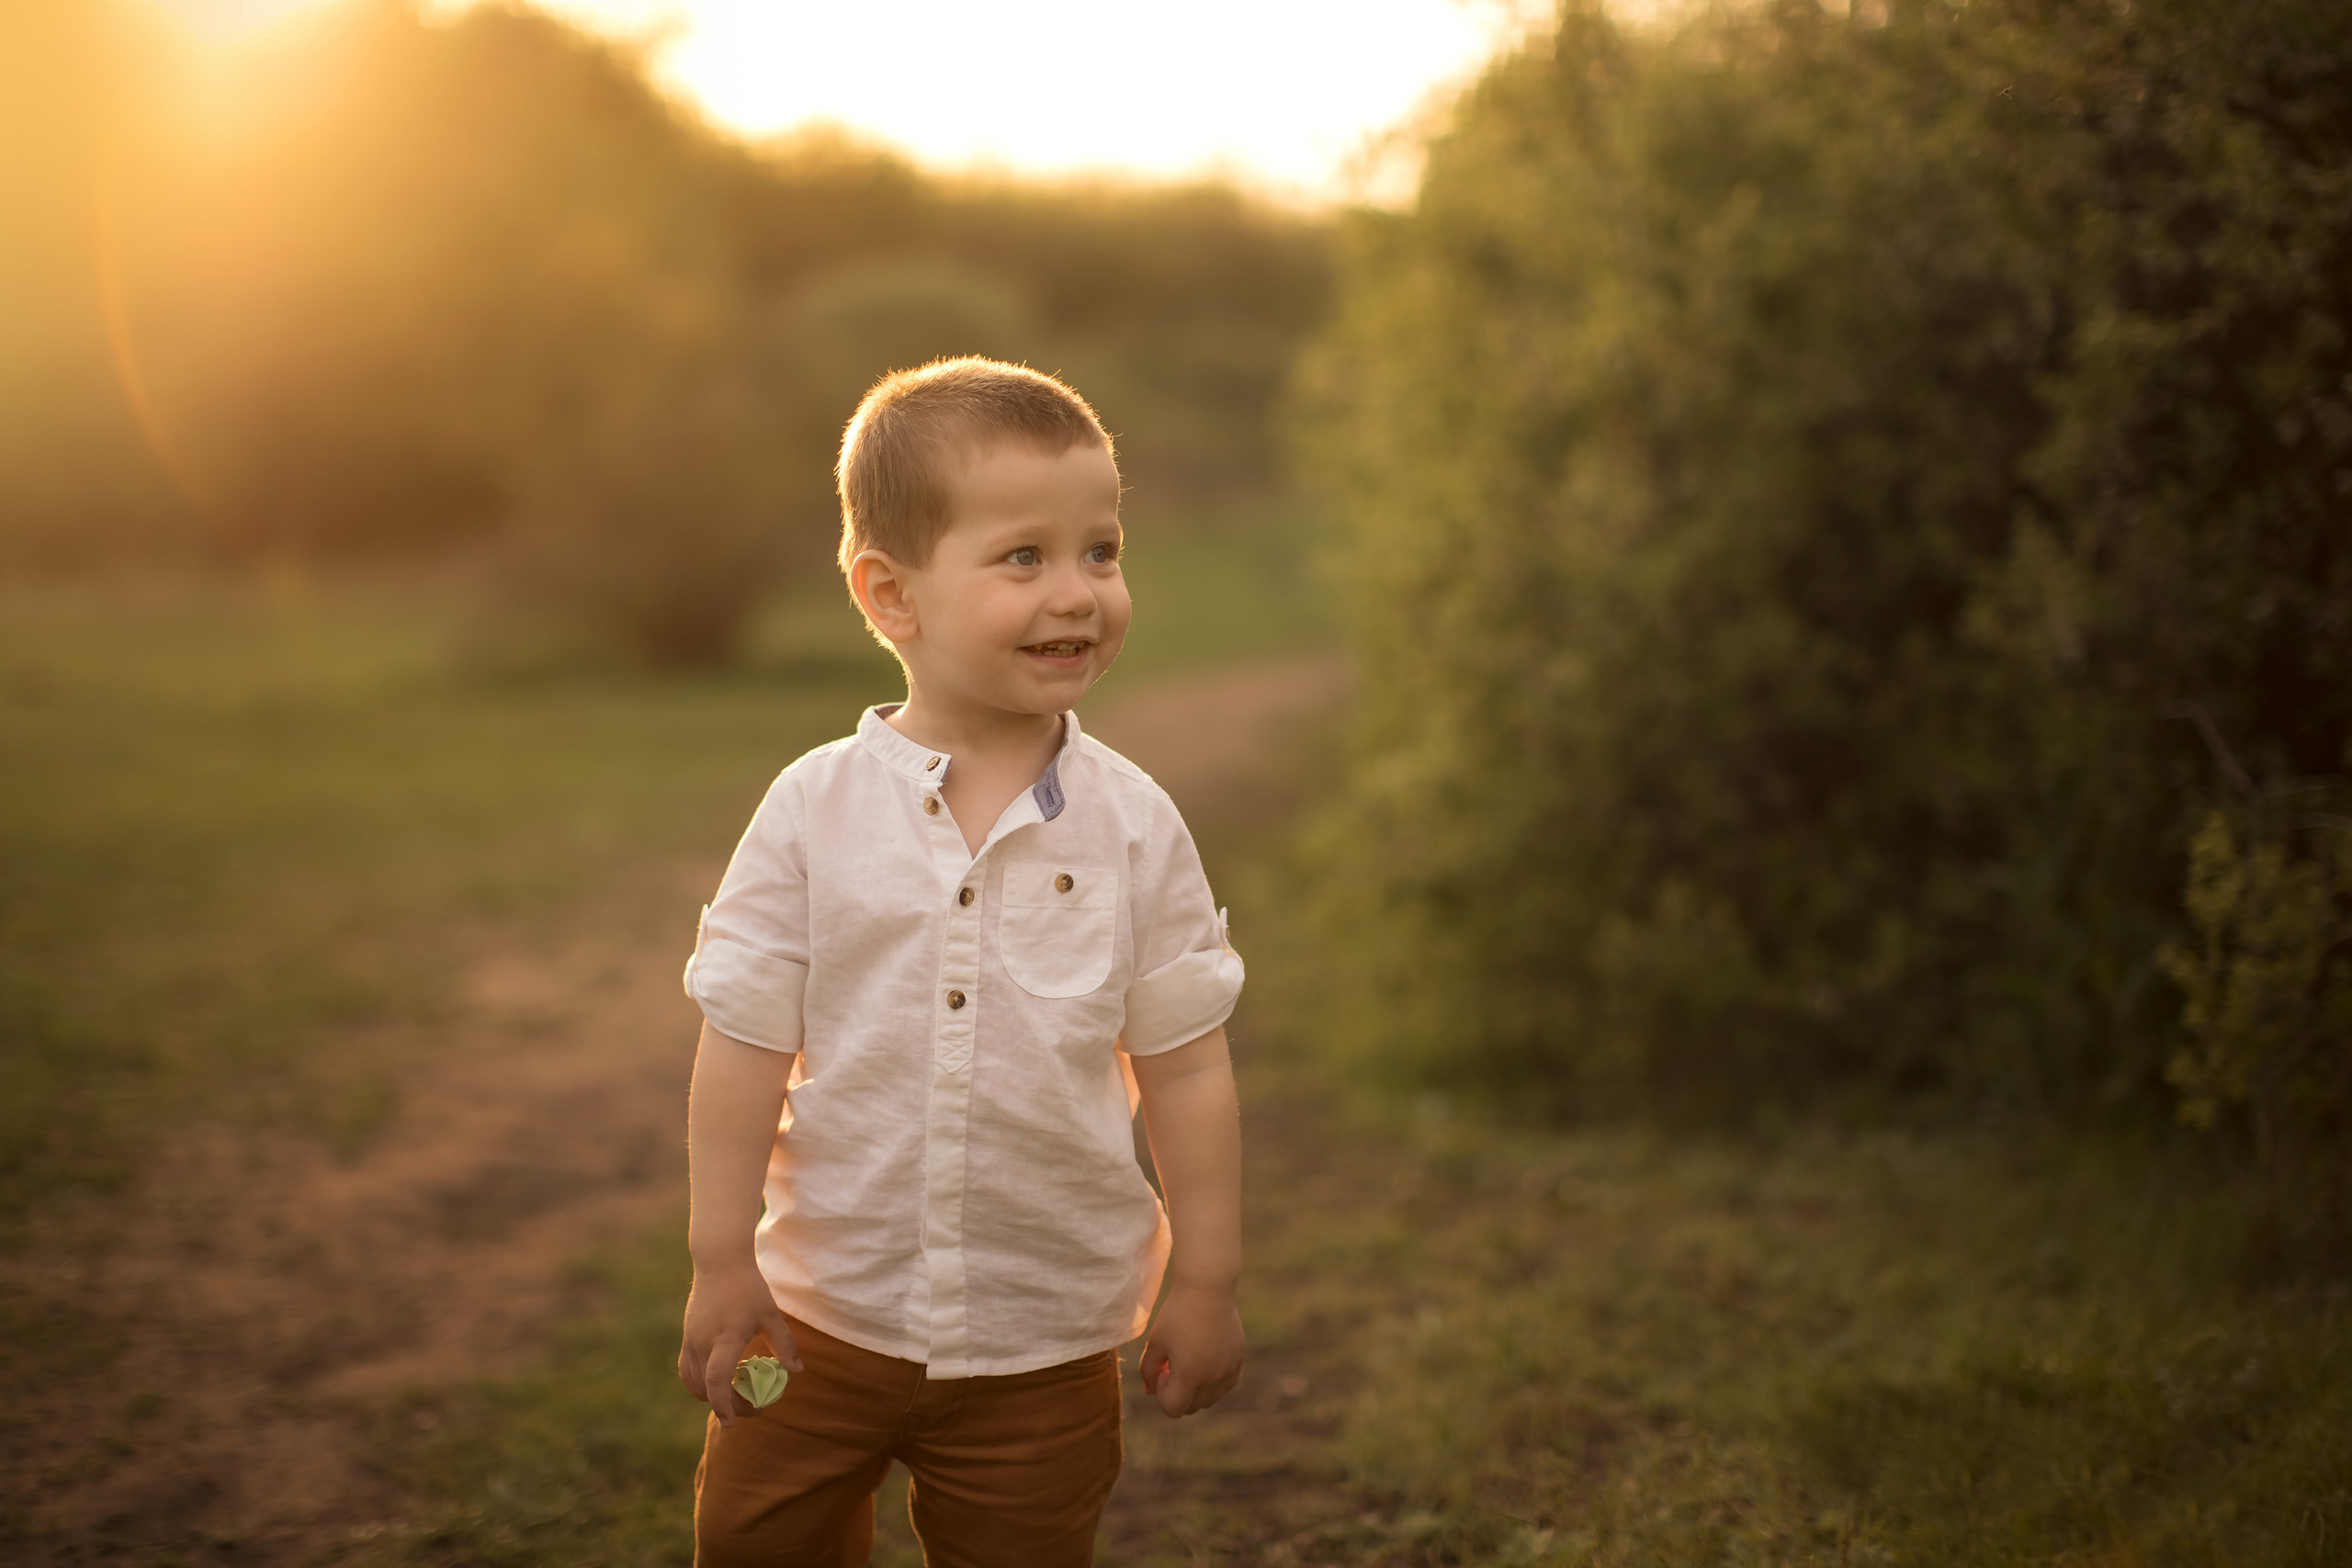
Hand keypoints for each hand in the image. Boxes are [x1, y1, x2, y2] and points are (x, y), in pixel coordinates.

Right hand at [676, 1258, 799, 1427]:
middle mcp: (703, 1342)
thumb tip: (797, 1372)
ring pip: (694, 1383)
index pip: (717, 1379)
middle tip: (753, 1409)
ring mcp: (690, 1340)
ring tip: (738, 1396)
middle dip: (728, 1406)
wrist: (719, 1262)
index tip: (733, 1422)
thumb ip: (784, 1344)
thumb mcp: (770, 1314)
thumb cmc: (748, 1287)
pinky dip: (701, 1384)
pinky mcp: (686, 1337)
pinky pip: (688, 1371)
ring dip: (713, 1396)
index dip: (724, 1405)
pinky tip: (721, 1382)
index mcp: (726, 1337)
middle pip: (707, 1388)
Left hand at [1138, 1283, 1244, 1417]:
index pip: (1173, 1410)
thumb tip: (1151, 1392)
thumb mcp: (1155, 1342)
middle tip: (1172, 1365)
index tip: (1162, 1371)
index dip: (1162, 1395)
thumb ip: (1148, 1371)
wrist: (1208, 1289)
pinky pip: (1225, 1385)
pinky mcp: (1238, 1360)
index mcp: (1189, 1376)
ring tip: (1189, 1361)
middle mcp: (1213, 1378)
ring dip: (1196, 1390)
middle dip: (1178, 1393)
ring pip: (1210, 1399)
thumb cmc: (1177, 1314)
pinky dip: (1213, 1381)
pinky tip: (1205, 1358)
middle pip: (1192, 1407)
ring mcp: (1228, 1370)